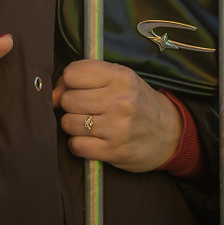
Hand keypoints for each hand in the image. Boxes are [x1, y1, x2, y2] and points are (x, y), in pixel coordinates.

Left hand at [52, 59, 180, 170]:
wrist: (170, 133)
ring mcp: (118, 127)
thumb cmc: (138, 102)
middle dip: (71, 106)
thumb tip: (52, 94)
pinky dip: (79, 144)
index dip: (68, 82)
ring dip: (74, 126)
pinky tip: (93, 140)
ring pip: (68, 123)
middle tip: (86, 109)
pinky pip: (77, 146)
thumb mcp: (119, 79)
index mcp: (120, 76)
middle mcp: (120, 100)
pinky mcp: (115, 151)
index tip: (76, 89)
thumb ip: (85, 78)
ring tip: (90, 125)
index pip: (72, 73)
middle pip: (67, 100)